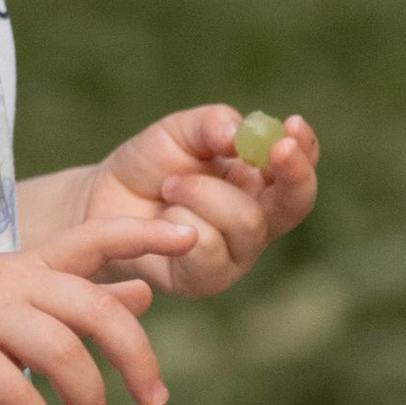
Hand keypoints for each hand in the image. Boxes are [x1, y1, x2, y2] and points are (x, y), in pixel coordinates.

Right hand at [0, 211, 197, 404]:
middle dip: (135, 358)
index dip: (144, 232)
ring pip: (60, 353)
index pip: (95, 235)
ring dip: (89, 403)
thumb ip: (80, 295)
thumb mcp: (18, 298)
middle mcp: (10, 280)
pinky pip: (13, 392)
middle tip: (152, 400)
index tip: (193, 234)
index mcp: (32, 264)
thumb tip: (144, 290)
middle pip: (93, 310)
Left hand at [77, 103, 321, 297]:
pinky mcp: (205, 280)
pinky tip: (164, 217)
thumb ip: (211, 125)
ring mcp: (235, 254)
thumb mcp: (180, 131)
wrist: (101, 201)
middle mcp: (257, 221)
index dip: (305, 150)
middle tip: (276, 149)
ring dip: (204, 194)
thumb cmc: (150, 165)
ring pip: (247, 223)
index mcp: (260, 184)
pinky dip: (183, 223)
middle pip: (296, 203)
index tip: (292, 125)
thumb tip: (240, 134)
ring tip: (171, 186)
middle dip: (291, 173)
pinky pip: (209, 249)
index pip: (298, 170)